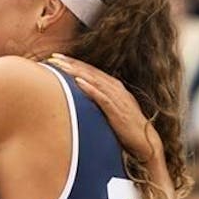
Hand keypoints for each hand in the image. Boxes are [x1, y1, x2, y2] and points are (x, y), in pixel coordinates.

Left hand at [47, 54, 163, 163]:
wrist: (146, 142)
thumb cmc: (127, 127)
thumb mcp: (112, 109)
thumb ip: (100, 100)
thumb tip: (82, 96)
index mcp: (114, 87)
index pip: (91, 71)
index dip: (74, 63)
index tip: (56, 58)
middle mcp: (116, 88)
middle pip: (90, 72)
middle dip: (71, 63)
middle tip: (53, 56)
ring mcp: (117, 99)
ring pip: (94, 81)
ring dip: (77, 72)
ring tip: (61, 66)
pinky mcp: (118, 111)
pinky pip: (102, 97)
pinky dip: (90, 88)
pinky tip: (78, 82)